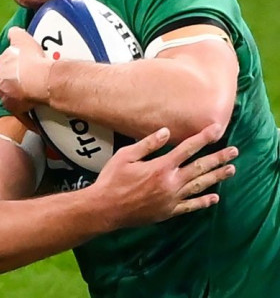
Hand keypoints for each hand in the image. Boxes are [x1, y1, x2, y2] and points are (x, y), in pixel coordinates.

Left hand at [0, 27, 52, 113]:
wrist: (40, 81)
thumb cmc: (31, 59)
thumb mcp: (22, 39)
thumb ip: (15, 33)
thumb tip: (12, 31)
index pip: (2, 64)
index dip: (12, 65)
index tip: (21, 66)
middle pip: (3, 80)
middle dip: (12, 79)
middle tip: (26, 78)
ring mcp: (4, 96)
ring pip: (9, 94)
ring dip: (17, 93)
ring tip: (30, 90)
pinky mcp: (13, 108)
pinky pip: (17, 107)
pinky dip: (23, 105)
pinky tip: (32, 103)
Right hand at [94, 123, 237, 227]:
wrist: (106, 208)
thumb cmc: (112, 179)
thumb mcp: (125, 156)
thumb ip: (148, 144)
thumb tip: (167, 131)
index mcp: (161, 167)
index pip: (187, 149)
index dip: (203, 138)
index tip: (217, 130)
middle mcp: (171, 182)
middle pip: (200, 168)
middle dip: (218, 158)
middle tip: (234, 152)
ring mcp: (172, 199)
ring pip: (199, 186)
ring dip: (216, 177)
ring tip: (230, 170)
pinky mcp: (169, 211)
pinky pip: (190, 206)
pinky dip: (203, 202)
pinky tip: (214, 198)